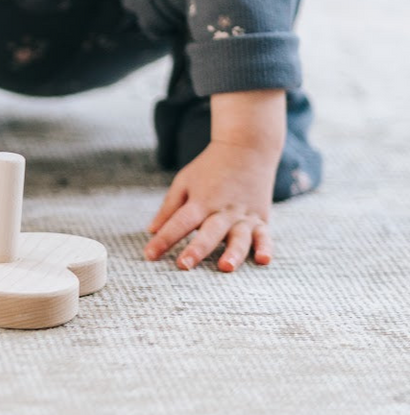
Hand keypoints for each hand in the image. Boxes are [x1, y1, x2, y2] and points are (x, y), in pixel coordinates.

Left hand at [144, 140, 274, 271]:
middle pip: (208, 232)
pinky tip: (263, 261)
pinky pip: (265, 236)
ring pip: (239, 237)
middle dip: (196, 249)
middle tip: (183, 265)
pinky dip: (265, 248)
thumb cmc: (209, 168)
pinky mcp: (261, 219)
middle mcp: (222, 210)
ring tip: (225, 267)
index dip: (164, 239)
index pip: (179, 223)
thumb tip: (151, 231)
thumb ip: (169, 208)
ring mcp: (243, 215)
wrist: (246, 147)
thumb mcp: (184, 182)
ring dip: (233, 253)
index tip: (149, 255)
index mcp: (200, 201)